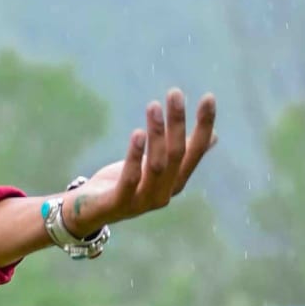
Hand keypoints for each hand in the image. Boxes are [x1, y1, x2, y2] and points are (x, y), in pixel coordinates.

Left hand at [62, 89, 216, 235]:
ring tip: (153, 106)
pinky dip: (135, 156)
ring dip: (157, 134)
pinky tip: (138, 133)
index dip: (204, 126)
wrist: (90, 212)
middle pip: (177, 155)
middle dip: (177, 123)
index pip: (195, 151)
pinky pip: (131, 179)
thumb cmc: (125, 184)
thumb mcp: (155, 165)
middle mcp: (164, 193)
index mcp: (176, 182)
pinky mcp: (120, 203)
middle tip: (175, 93)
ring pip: (157, 165)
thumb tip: (214, 137)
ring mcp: (143, 201)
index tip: (208, 98)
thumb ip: (182, 154)